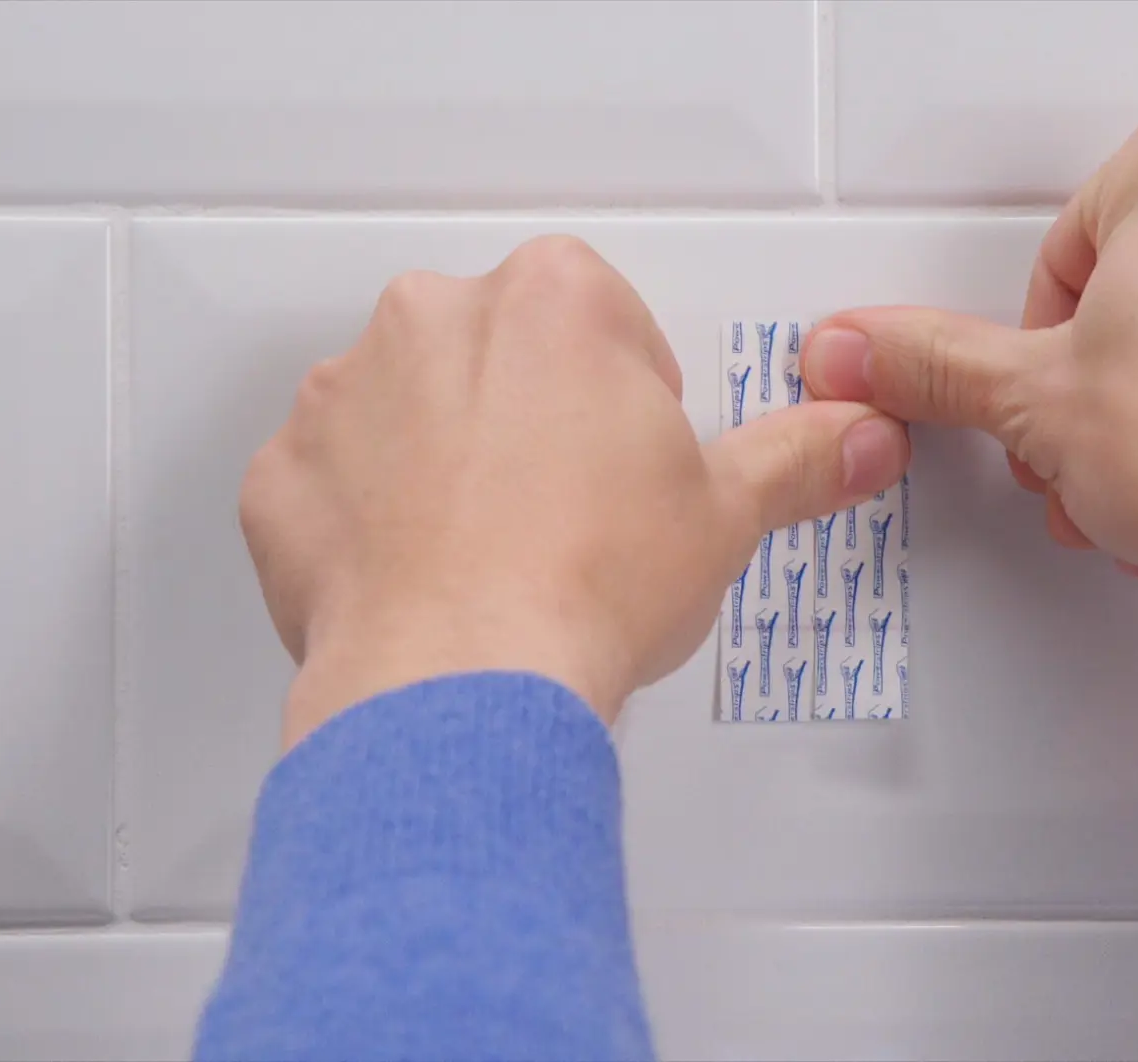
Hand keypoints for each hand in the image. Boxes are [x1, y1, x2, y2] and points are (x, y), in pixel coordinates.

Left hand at [241, 236, 908, 747]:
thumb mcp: (727, 515)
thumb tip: (856, 441)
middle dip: (533, 419)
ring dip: (445, 463)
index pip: (607, 319)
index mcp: (554, 299)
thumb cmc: (582, 584)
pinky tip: (422, 580)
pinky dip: (367, 521)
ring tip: (494, 557)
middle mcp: (434, 320)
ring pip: (409, 410)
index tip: (635, 465)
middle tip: (570, 516)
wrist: (459, 686)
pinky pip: (330, 480)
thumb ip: (797, 458)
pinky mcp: (281, 474)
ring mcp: (344, 393)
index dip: (631, 400)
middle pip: (502, 352)